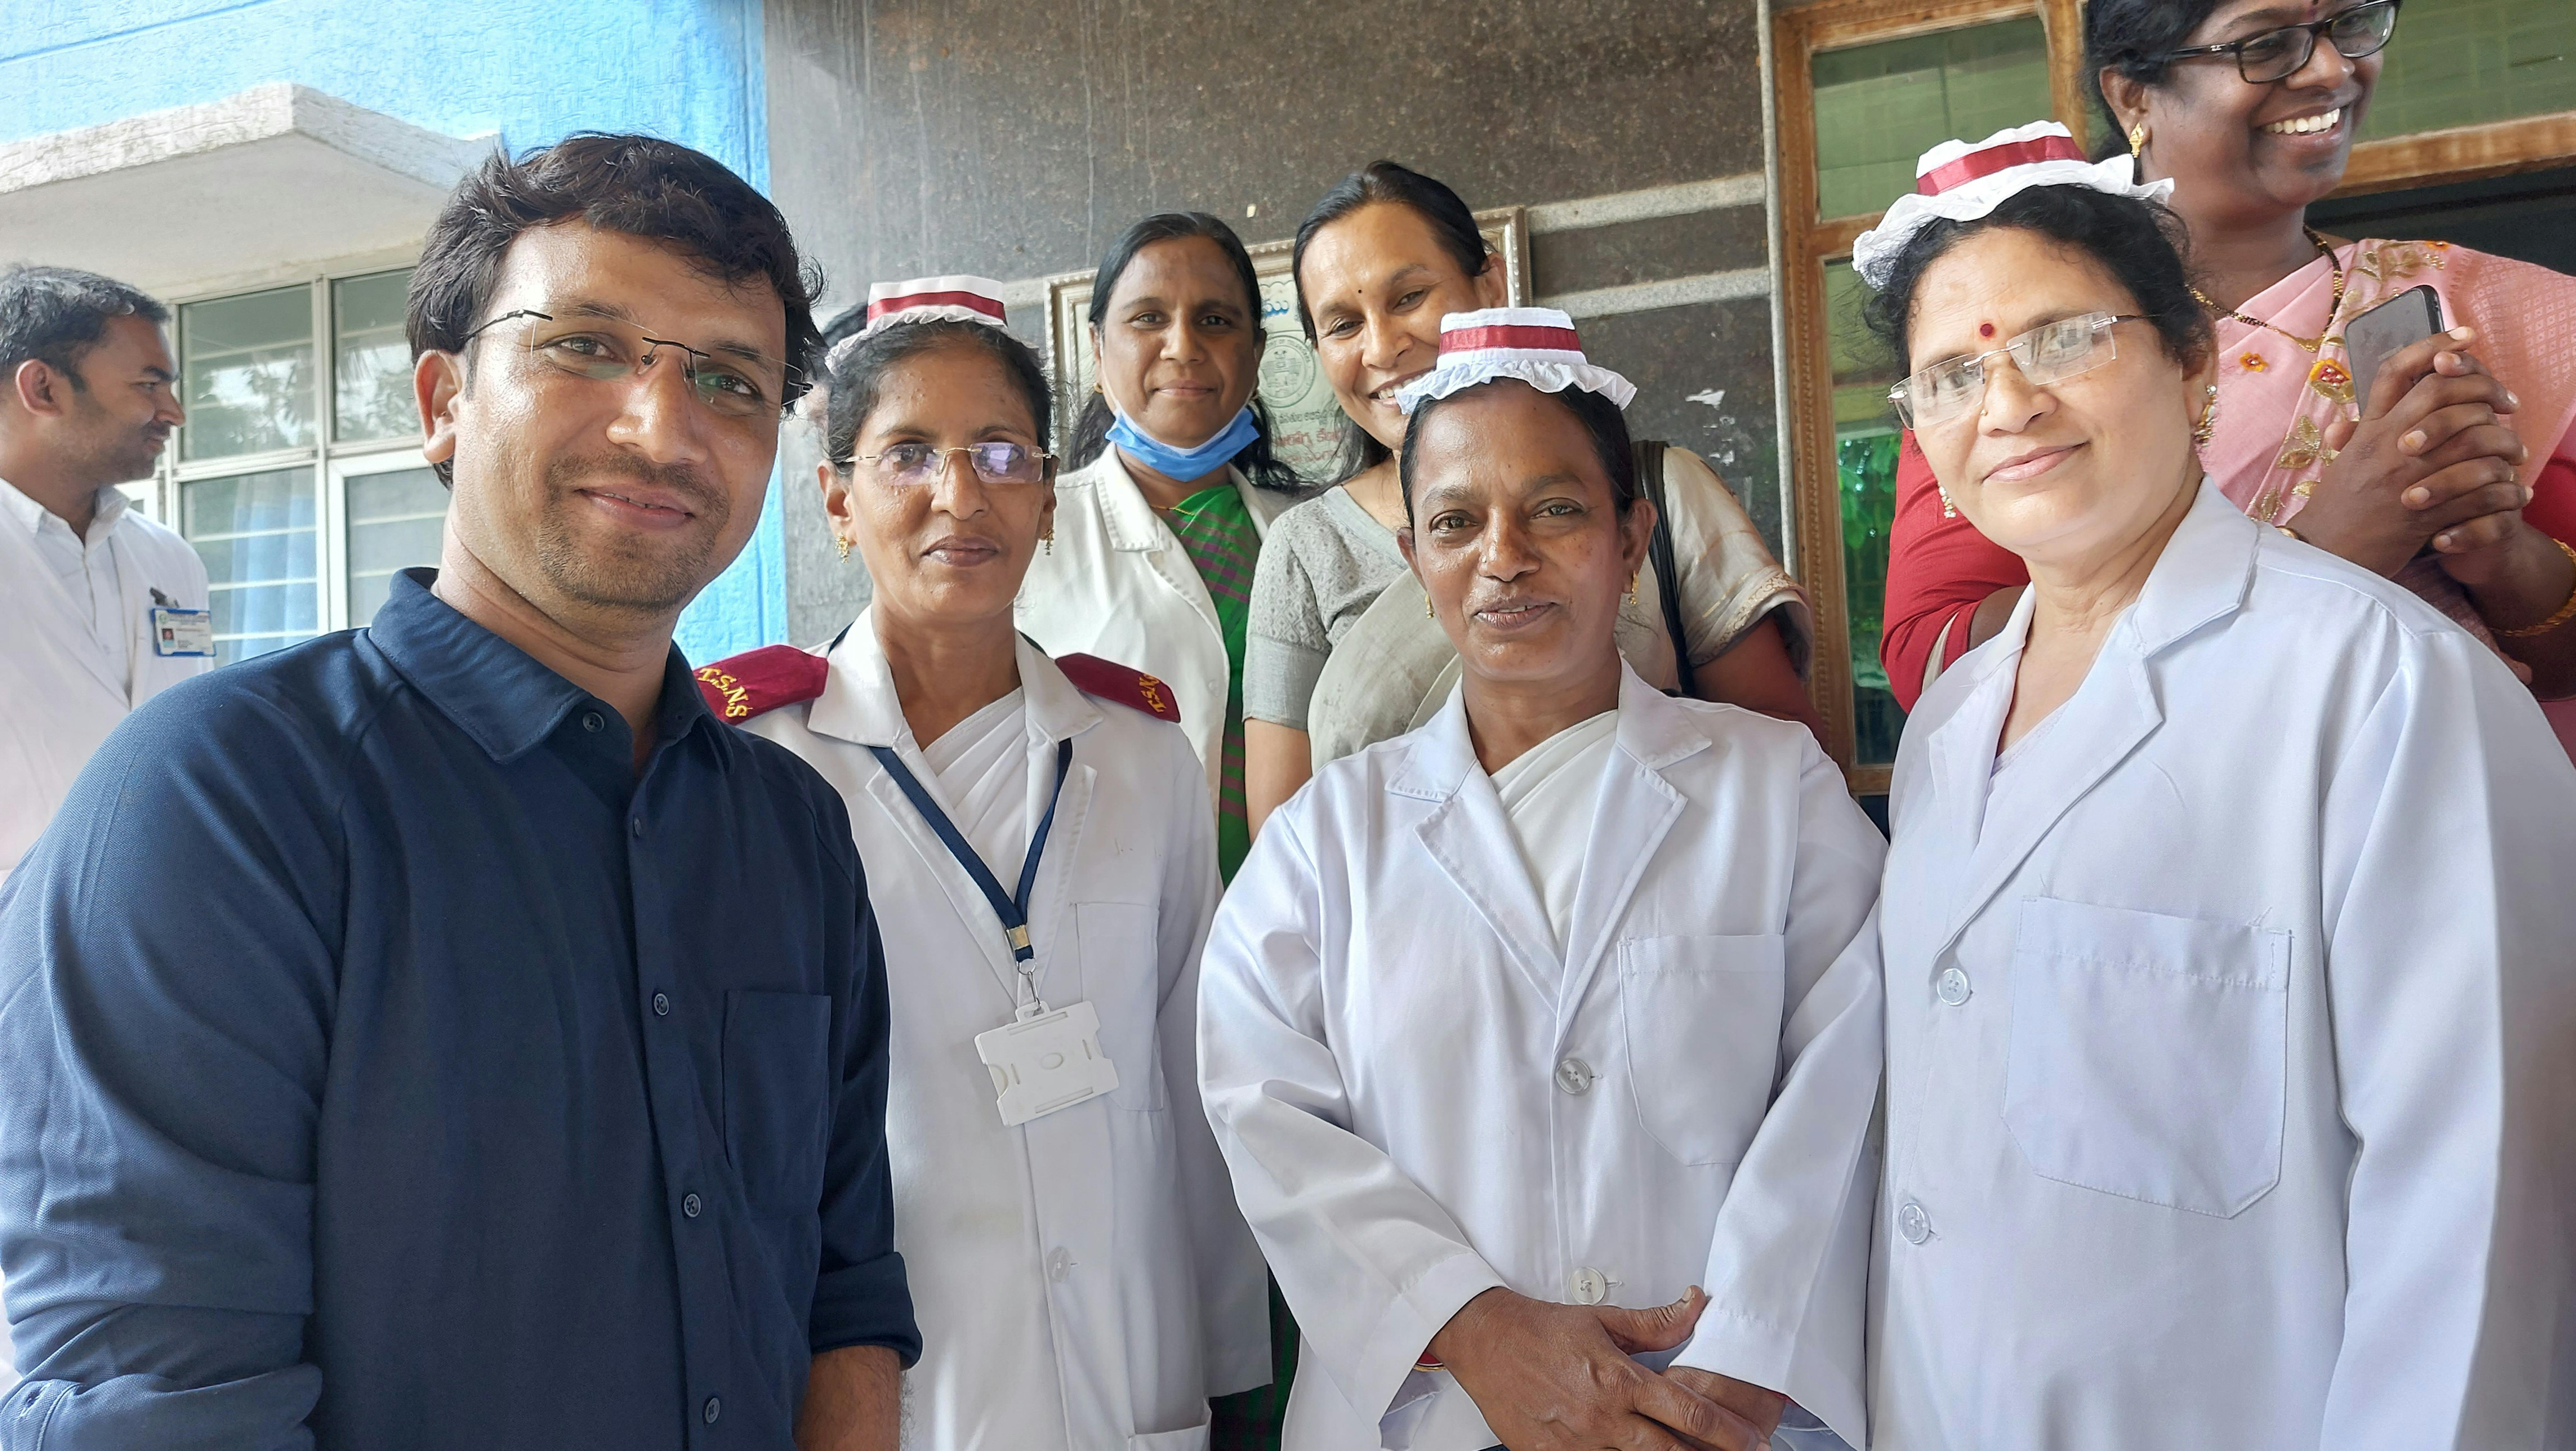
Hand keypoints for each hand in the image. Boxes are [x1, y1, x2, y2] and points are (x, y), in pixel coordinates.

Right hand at [1427, 1286, 1771, 1449]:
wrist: (1483, 1341)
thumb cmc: (1542, 1329)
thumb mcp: (1602, 1318)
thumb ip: (1656, 1322)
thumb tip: (1697, 1305)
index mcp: (1619, 1380)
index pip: (1688, 1411)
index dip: (1728, 1431)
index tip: (1753, 1440)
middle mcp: (1602, 1417)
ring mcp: (1577, 1444)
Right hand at [2299, 328, 2528, 576]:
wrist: (2324, 561)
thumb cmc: (2338, 512)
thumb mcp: (2345, 466)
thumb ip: (2357, 439)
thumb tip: (2352, 422)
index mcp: (2367, 431)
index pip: (2395, 371)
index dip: (2432, 344)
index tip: (2466, 336)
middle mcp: (2385, 447)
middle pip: (2441, 392)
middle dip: (2485, 388)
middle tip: (2508, 401)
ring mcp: (2405, 479)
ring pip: (2469, 439)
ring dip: (2504, 442)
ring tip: (2517, 451)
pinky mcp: (2423, 515)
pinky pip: (2478, 492)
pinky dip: (2505, 491)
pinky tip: (2519, 492)